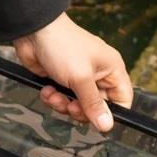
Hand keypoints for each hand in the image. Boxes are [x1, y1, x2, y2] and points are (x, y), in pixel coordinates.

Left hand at [13, 13, 132, 132]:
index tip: (97, 120)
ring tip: (54, 94)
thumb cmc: (62, 44)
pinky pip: (62, 99)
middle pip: (97, 108)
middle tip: (70, 104)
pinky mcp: (62, 80)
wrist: (33, 31)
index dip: (112, 113)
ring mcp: (79, 77)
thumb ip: (93, 104)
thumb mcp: (80, 77)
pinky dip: (53, 98)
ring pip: (77, 106)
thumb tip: (107, 125)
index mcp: (111, 70)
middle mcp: (98, 74)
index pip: (122, 100)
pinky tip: (47, 89)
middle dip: (80, 110)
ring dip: (63, 104)